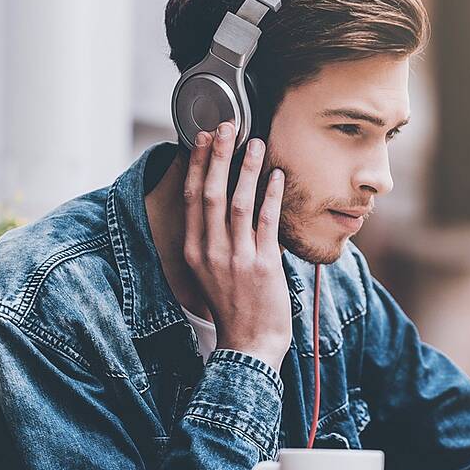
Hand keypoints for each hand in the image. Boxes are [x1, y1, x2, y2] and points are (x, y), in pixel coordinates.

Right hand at [182, 121, 290, 371]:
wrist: (249, 343)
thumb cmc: (234, 305)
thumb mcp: (210, 271)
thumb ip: (213, 238)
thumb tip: (224, 199)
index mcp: (194, 250)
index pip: (193, 198)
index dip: (199, 164)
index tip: (204, 137)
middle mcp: (210, 251)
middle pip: (211, 193)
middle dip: (219, 156)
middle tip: (228, 127)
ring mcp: (236, 258)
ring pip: (239, 203)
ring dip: (247, 169)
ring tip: (256, 144)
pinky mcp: (262, 265)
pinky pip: (266, 222)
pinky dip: (271, 196)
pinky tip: (277, 176)